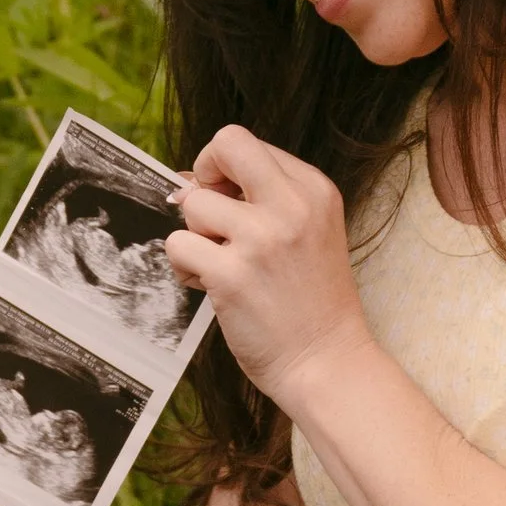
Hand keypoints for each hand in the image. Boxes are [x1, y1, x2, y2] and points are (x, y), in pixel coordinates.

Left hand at [166, 124, 365, 411]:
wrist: (328, 362)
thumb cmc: (312, 302)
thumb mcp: (308, 232)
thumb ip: (260, 200)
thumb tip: (189, 180)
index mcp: (314, 190)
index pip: (248, 144)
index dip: (225, 170)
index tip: (231, 202)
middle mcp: (291, 206)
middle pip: (225, 145)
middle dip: (204, 173)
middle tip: (210, 213)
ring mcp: (260, 239)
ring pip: (192, 204)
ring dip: (195, 236)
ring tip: (220, 265)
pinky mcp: (231, 275)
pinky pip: (178, 246)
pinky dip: (185, 267)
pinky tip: (210, 286)